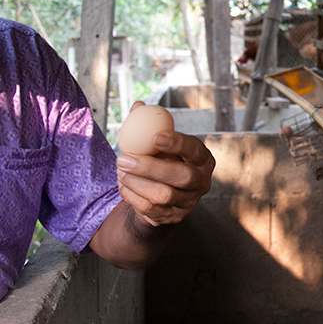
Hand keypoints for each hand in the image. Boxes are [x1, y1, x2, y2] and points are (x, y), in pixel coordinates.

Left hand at [115, 102, 215, 226]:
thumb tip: (138, 106)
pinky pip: (151, 209)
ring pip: (164, 195)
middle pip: (182, 176)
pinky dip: (132, 196)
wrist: (157, 195)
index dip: (178, 143)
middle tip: (124, 159)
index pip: (195, 150)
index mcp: (202, 159)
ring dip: (137, 182)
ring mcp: (189, 202)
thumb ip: (149, 125)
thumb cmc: (160, 161)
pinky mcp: (173, 217)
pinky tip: (123, 184)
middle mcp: (201, 182)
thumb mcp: (157, 144)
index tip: (155, 136)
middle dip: (150, 168)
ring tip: (120, 170)